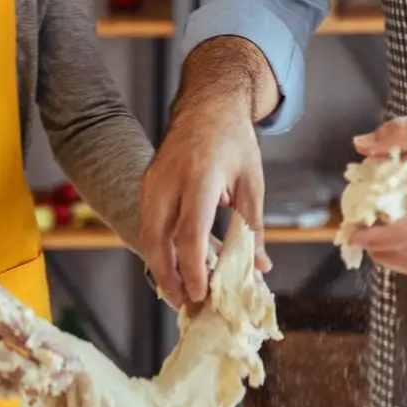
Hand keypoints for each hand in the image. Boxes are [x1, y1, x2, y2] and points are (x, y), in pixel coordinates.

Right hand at [0, 255, 77, 402]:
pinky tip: (18, 384)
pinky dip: (2, 385)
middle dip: (41, 375)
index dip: (50, 353)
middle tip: (62, 380)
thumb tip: (51, 341)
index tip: (71, 362)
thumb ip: (19, 317)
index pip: (25, 337)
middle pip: (13, 365)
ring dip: (24, 385)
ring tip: (47, 386)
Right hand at [139, 87, 270, 308]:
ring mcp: (153, 180)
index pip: (190, 231)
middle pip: (157, 238)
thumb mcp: (252, 182)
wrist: (208, 103)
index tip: (200, 293)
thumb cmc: (234, 140)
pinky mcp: (147, 183)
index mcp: (201, 176)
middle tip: (184, 304)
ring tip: (177, 292)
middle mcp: (170, 179)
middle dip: (167, 276)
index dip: (193, 267)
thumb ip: (253, 227)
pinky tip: (170, 265)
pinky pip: (146, 222)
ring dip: (159, 266)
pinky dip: (156, 248)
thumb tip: (260, 269)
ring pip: (146, 233)